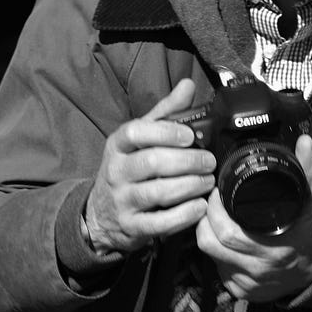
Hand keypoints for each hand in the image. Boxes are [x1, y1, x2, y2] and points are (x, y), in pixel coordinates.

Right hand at [83, 79, 216, 254]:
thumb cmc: (129, 168)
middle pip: (152, 162)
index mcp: (118, 145)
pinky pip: (160, 223)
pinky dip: (184, 215)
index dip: (165, 132)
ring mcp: (122, 200)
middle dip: (187, 161)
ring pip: (158, 192)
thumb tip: (188, 85)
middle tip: (209, 161)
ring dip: (190, 186)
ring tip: (208, 181)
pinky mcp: (132, 227)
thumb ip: (165, 113)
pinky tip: (200, 206)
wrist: (102, 214)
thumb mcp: (140, 139)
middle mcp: (116, 171)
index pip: (136, 132)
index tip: (190, 136)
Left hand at [196, 134, 311, 303]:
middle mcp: (257, 271)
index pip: (227, 233)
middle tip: (214, 199)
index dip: (215, 209)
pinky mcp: (241, 291)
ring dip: (208, 232)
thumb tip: (304, 143)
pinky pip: (218, 268)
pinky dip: (217, 251)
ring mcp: (247, 283)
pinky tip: (227, 238)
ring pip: (209, 255)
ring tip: (218, 215)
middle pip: (209, 243)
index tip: (218, 191)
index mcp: (274, 250)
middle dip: (206, 217)